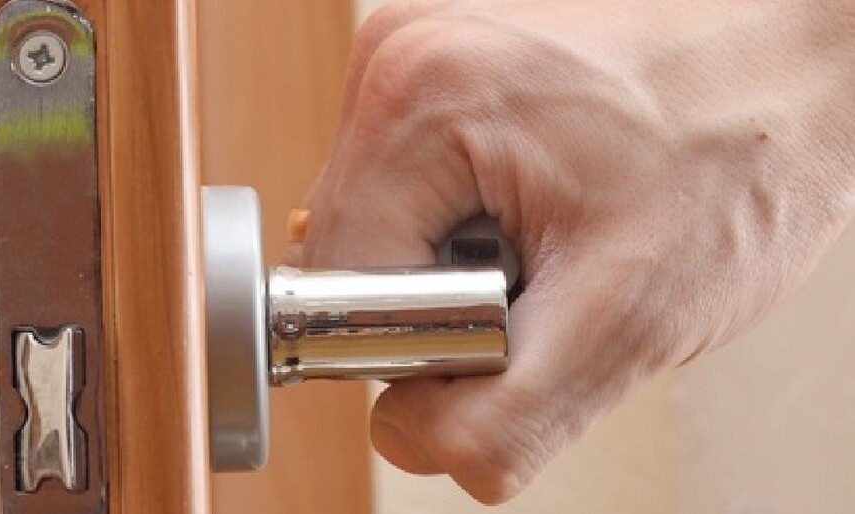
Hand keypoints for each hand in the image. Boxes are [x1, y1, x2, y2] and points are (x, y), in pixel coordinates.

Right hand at [298, 0, 854, 503]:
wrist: (811, 58)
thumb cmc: (748, 146)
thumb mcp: (633, 316)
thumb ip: (500, 414)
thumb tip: (406, 439)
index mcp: (417, 100)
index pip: (339, 287)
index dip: (425, 338)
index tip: (523, 312)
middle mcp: (397, 56)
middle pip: (349, 250)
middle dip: (439, 293)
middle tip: (551, 269)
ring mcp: (416, 47)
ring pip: (378, 219)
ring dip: (455, 254)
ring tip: (557, 224)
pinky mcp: (440, 57)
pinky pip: (410, 178)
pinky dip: (469, 212)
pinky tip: (545, 197)